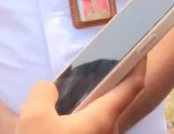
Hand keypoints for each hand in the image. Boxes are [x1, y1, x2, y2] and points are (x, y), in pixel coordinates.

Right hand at [17, 60, 146, 133]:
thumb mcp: (32, 117)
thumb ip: (42, 93)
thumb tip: (48, 89)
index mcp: (103, 118)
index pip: (132, 86)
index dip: (139, 64)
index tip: (141, 49)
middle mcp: (108, 132)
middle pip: (111, 103)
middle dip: (97, 88)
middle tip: (81, 77)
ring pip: (94, 120)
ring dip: (79, 109)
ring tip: (54, 103)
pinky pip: (85, 131)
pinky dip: (71, 125)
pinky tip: (49, 125)